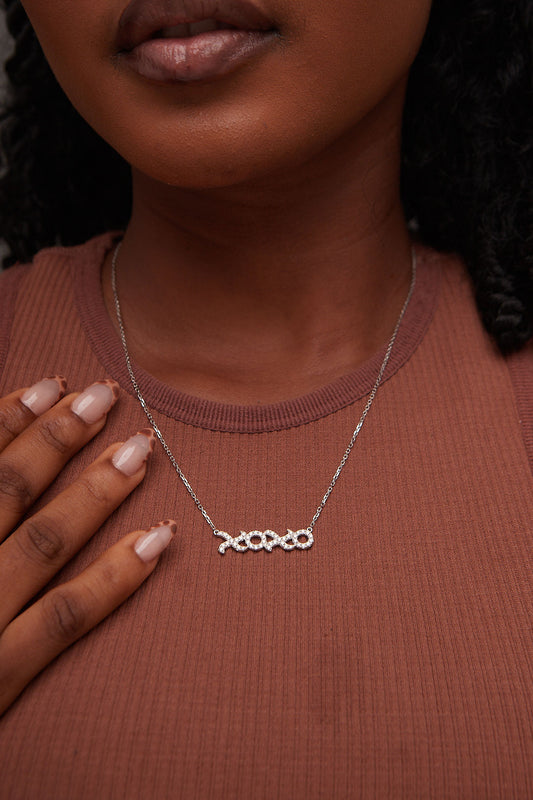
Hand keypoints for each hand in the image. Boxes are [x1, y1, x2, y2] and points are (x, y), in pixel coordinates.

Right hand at [0, 376, 174, 715]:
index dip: (7, 420)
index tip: (48, 386)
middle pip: (8, 491)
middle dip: (57, 438)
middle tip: (103, 395)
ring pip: (44, 543)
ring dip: (95, 492)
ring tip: (138, 451)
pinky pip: (62, 622)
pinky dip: (115, 579)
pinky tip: (156, 542)